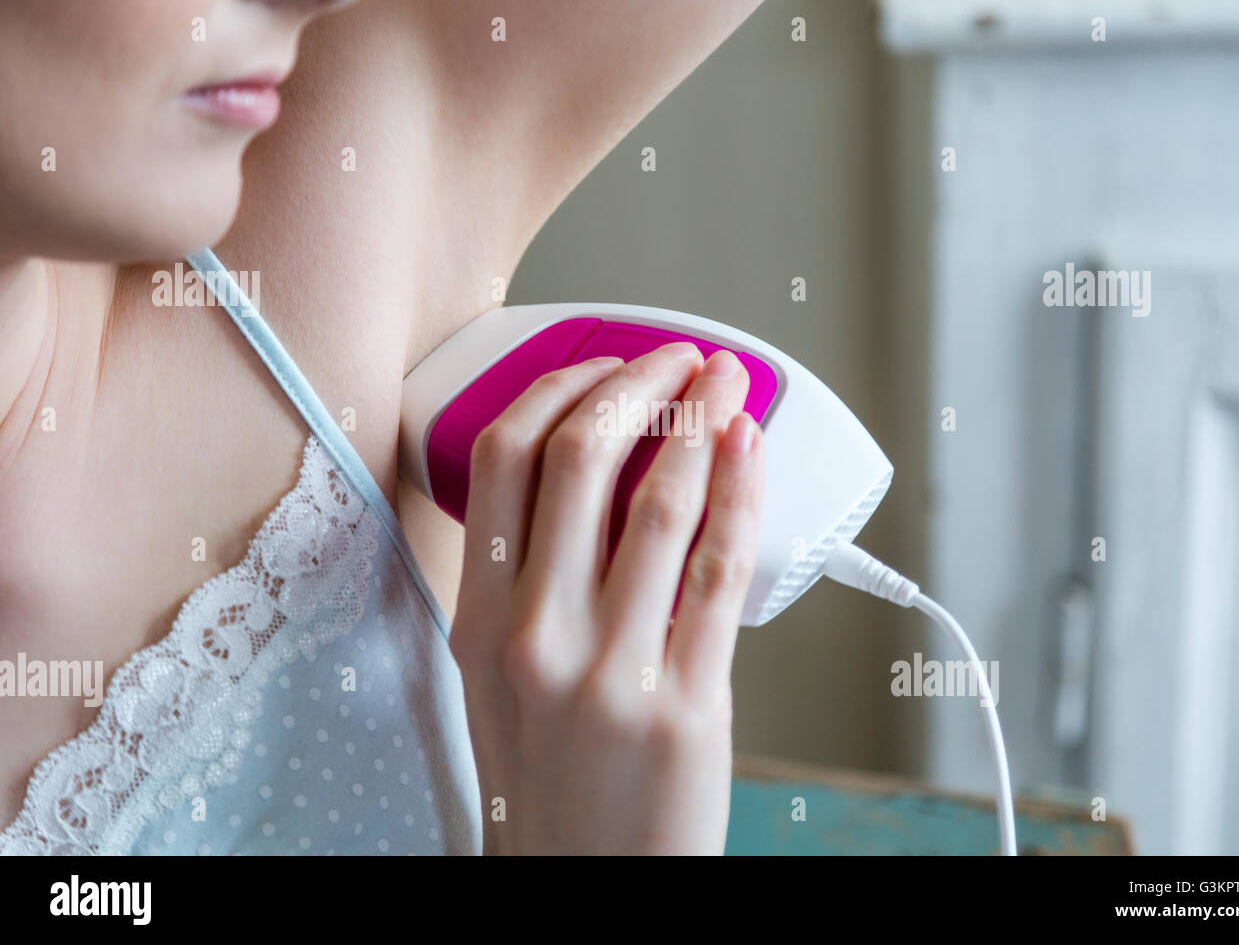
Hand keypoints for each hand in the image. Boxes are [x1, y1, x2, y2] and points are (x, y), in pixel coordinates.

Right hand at [449, 342, 764, 853]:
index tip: (599, 364)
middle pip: (579, 460)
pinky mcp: (684, 703)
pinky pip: (719, 570)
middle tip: (679, 357)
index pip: (501, 463)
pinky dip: (742, 494)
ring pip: (658, 503)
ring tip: (728, 386)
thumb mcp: (500, 679)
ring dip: (702, 424)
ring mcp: (608, 670)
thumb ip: (526, 582)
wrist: (586, 886)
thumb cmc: (551, 783)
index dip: (558, 391)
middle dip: (639, 384)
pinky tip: (752, 453)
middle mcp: (534, 637)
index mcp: (480, 621)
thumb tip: (589, 478)